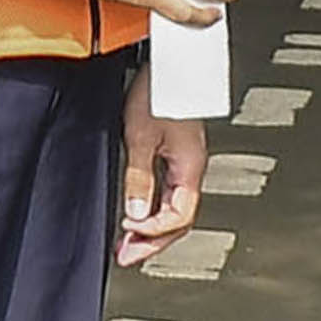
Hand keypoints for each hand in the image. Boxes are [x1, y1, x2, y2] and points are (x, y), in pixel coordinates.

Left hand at [116, 69, 205, 268]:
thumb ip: (139, 178)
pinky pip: (170, 194)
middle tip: (127, 257)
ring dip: (153, 230)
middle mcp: (193, 168)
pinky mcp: (178, 155)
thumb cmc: (160, 91)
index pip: (178, 216)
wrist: (171, 64)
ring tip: (130, 244)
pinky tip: (140, 216)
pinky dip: (154, 211)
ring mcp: (187, 163)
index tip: (129, 233)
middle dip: (153, 242)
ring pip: (176, 209)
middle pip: (180, 220)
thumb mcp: (140, 137)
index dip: (154, 231)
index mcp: (190, 167)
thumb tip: (136, 211)